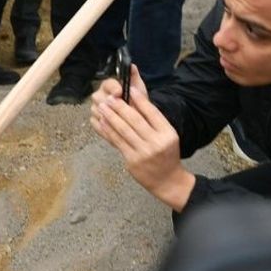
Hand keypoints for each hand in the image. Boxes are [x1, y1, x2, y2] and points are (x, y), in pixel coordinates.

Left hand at [89, 65, 194, 209]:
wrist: (167, 180)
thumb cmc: (166, 154)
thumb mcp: (168, 136)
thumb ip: (154, 121)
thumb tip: (137, 100)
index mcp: (168, 133)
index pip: (153, 112)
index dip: (140, 100)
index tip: (130, 89)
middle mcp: (157, 142)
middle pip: (135, 120)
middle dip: (120, 107)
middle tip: (110, 97)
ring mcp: (144, 152)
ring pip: (124, 130)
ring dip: (111, 116)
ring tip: (102, 107)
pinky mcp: (132, 160)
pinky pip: (118, 142)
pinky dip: (109, 130)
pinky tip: (102, 122)